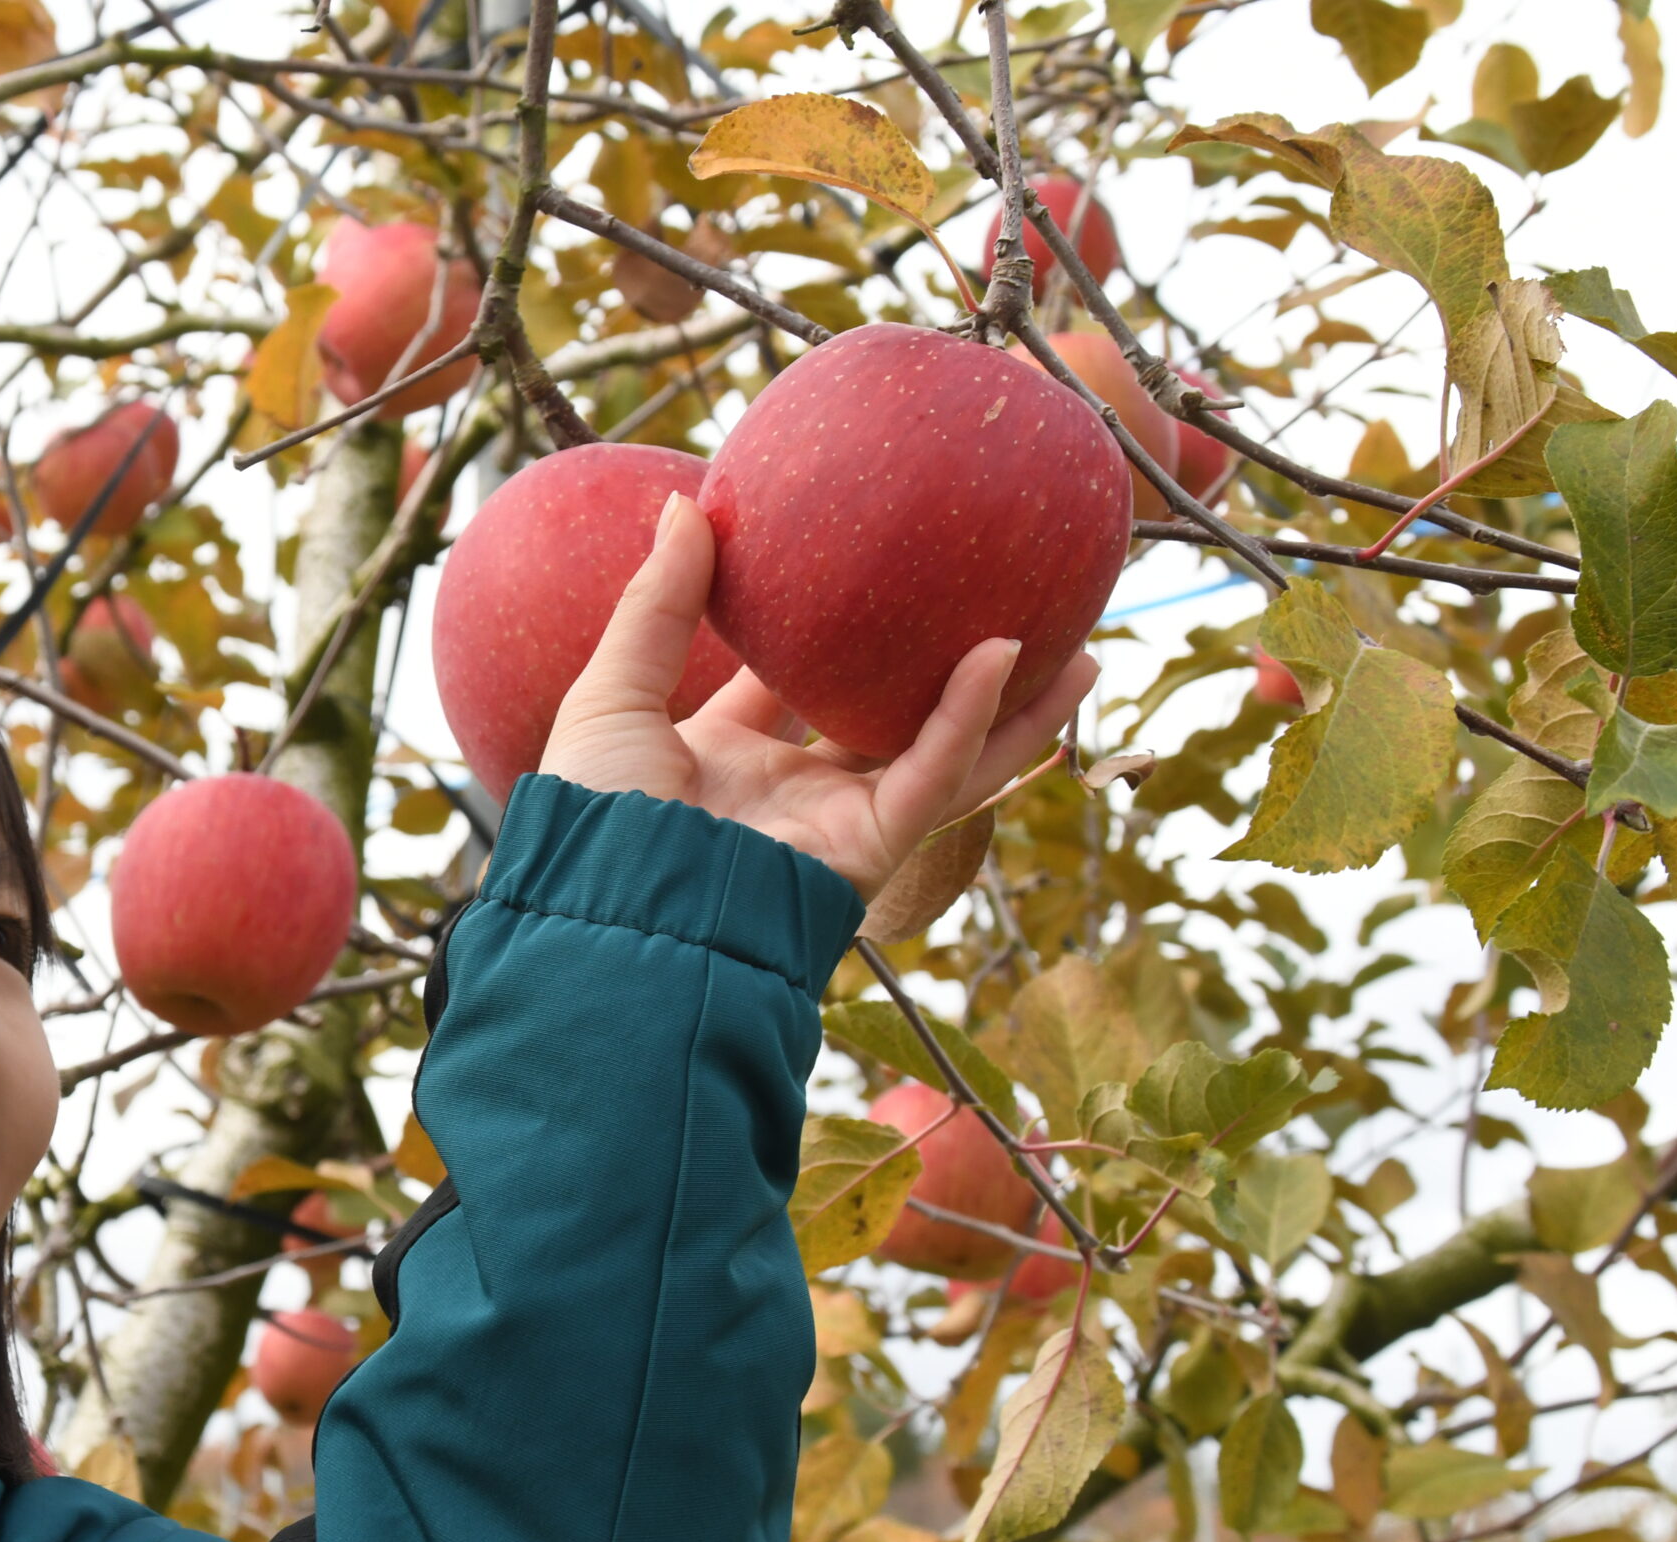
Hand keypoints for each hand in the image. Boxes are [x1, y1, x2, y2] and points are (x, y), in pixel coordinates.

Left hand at [538, 494, 1099, 900]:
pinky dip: (972, 718)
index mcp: (728, 762)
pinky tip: (1009, 658)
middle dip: (954, 676)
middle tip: (1005, 609)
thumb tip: (686, 501)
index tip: (876, 574)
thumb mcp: (615, 691)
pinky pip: (935, 775)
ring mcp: (836, 822)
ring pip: (948, 755)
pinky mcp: (868, 848)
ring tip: (1079, 647)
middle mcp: (792, 794)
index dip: (836, 637)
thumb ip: (658, 602)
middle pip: (894, 722)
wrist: (611, 905)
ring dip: (1016, 705)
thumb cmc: (597, 814)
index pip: (795, 688)